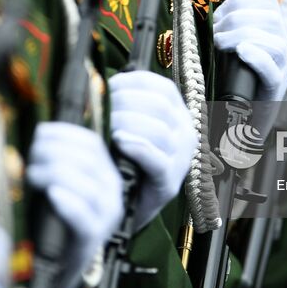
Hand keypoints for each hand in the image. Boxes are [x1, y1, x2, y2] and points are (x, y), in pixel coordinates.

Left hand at [26, 122, 124, 287]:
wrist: (56, 265)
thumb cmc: (52, 217)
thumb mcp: (58, 181)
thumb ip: (56, 158)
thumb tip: (40, 131)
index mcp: (106, 174)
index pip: (92, 143)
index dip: (65, 133)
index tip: (39, 133)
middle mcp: (112, 193)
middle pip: (89, 161)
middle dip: (55, 151)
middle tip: (30, 156)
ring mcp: (105, 218)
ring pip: (88, 187)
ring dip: (55, 173)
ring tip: (31, 175)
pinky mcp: (91, 241)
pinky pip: (84, 219)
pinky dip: (68, 203)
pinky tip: (52, 194)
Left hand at [107, 71, 196, 226]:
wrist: (126, 206)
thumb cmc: (125, 158)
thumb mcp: (130, 126)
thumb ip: (124, 104)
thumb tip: (99, 81)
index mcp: (179, 114)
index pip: (163, 87)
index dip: (134, 83)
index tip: (109, 87)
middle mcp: (187, 133)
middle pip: (159, 106)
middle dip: (125, 103)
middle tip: (101, 109)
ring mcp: (181, 159)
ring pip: (158, 131)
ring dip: (127, 123)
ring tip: (105, 127)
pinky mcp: (169, 182)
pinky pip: (156, 159)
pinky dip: (136, 146)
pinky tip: (118, 141)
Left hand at [212, 0, 286, 100]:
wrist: (242, 119)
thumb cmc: (232, 79)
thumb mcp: (231, 45)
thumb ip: (227, 27)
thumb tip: (206, 11)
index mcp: (274, 29)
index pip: (267, 0)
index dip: (240, 0)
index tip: (219, 15)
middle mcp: (283, 45)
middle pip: (272, 18)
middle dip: (237, 18)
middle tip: (215, 33)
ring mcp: (282, 69)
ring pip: (276, 43)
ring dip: (241, 36)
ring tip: (220, 44)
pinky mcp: (274, 91)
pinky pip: (272, 71)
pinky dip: (256, 57)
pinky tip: (241, 52)